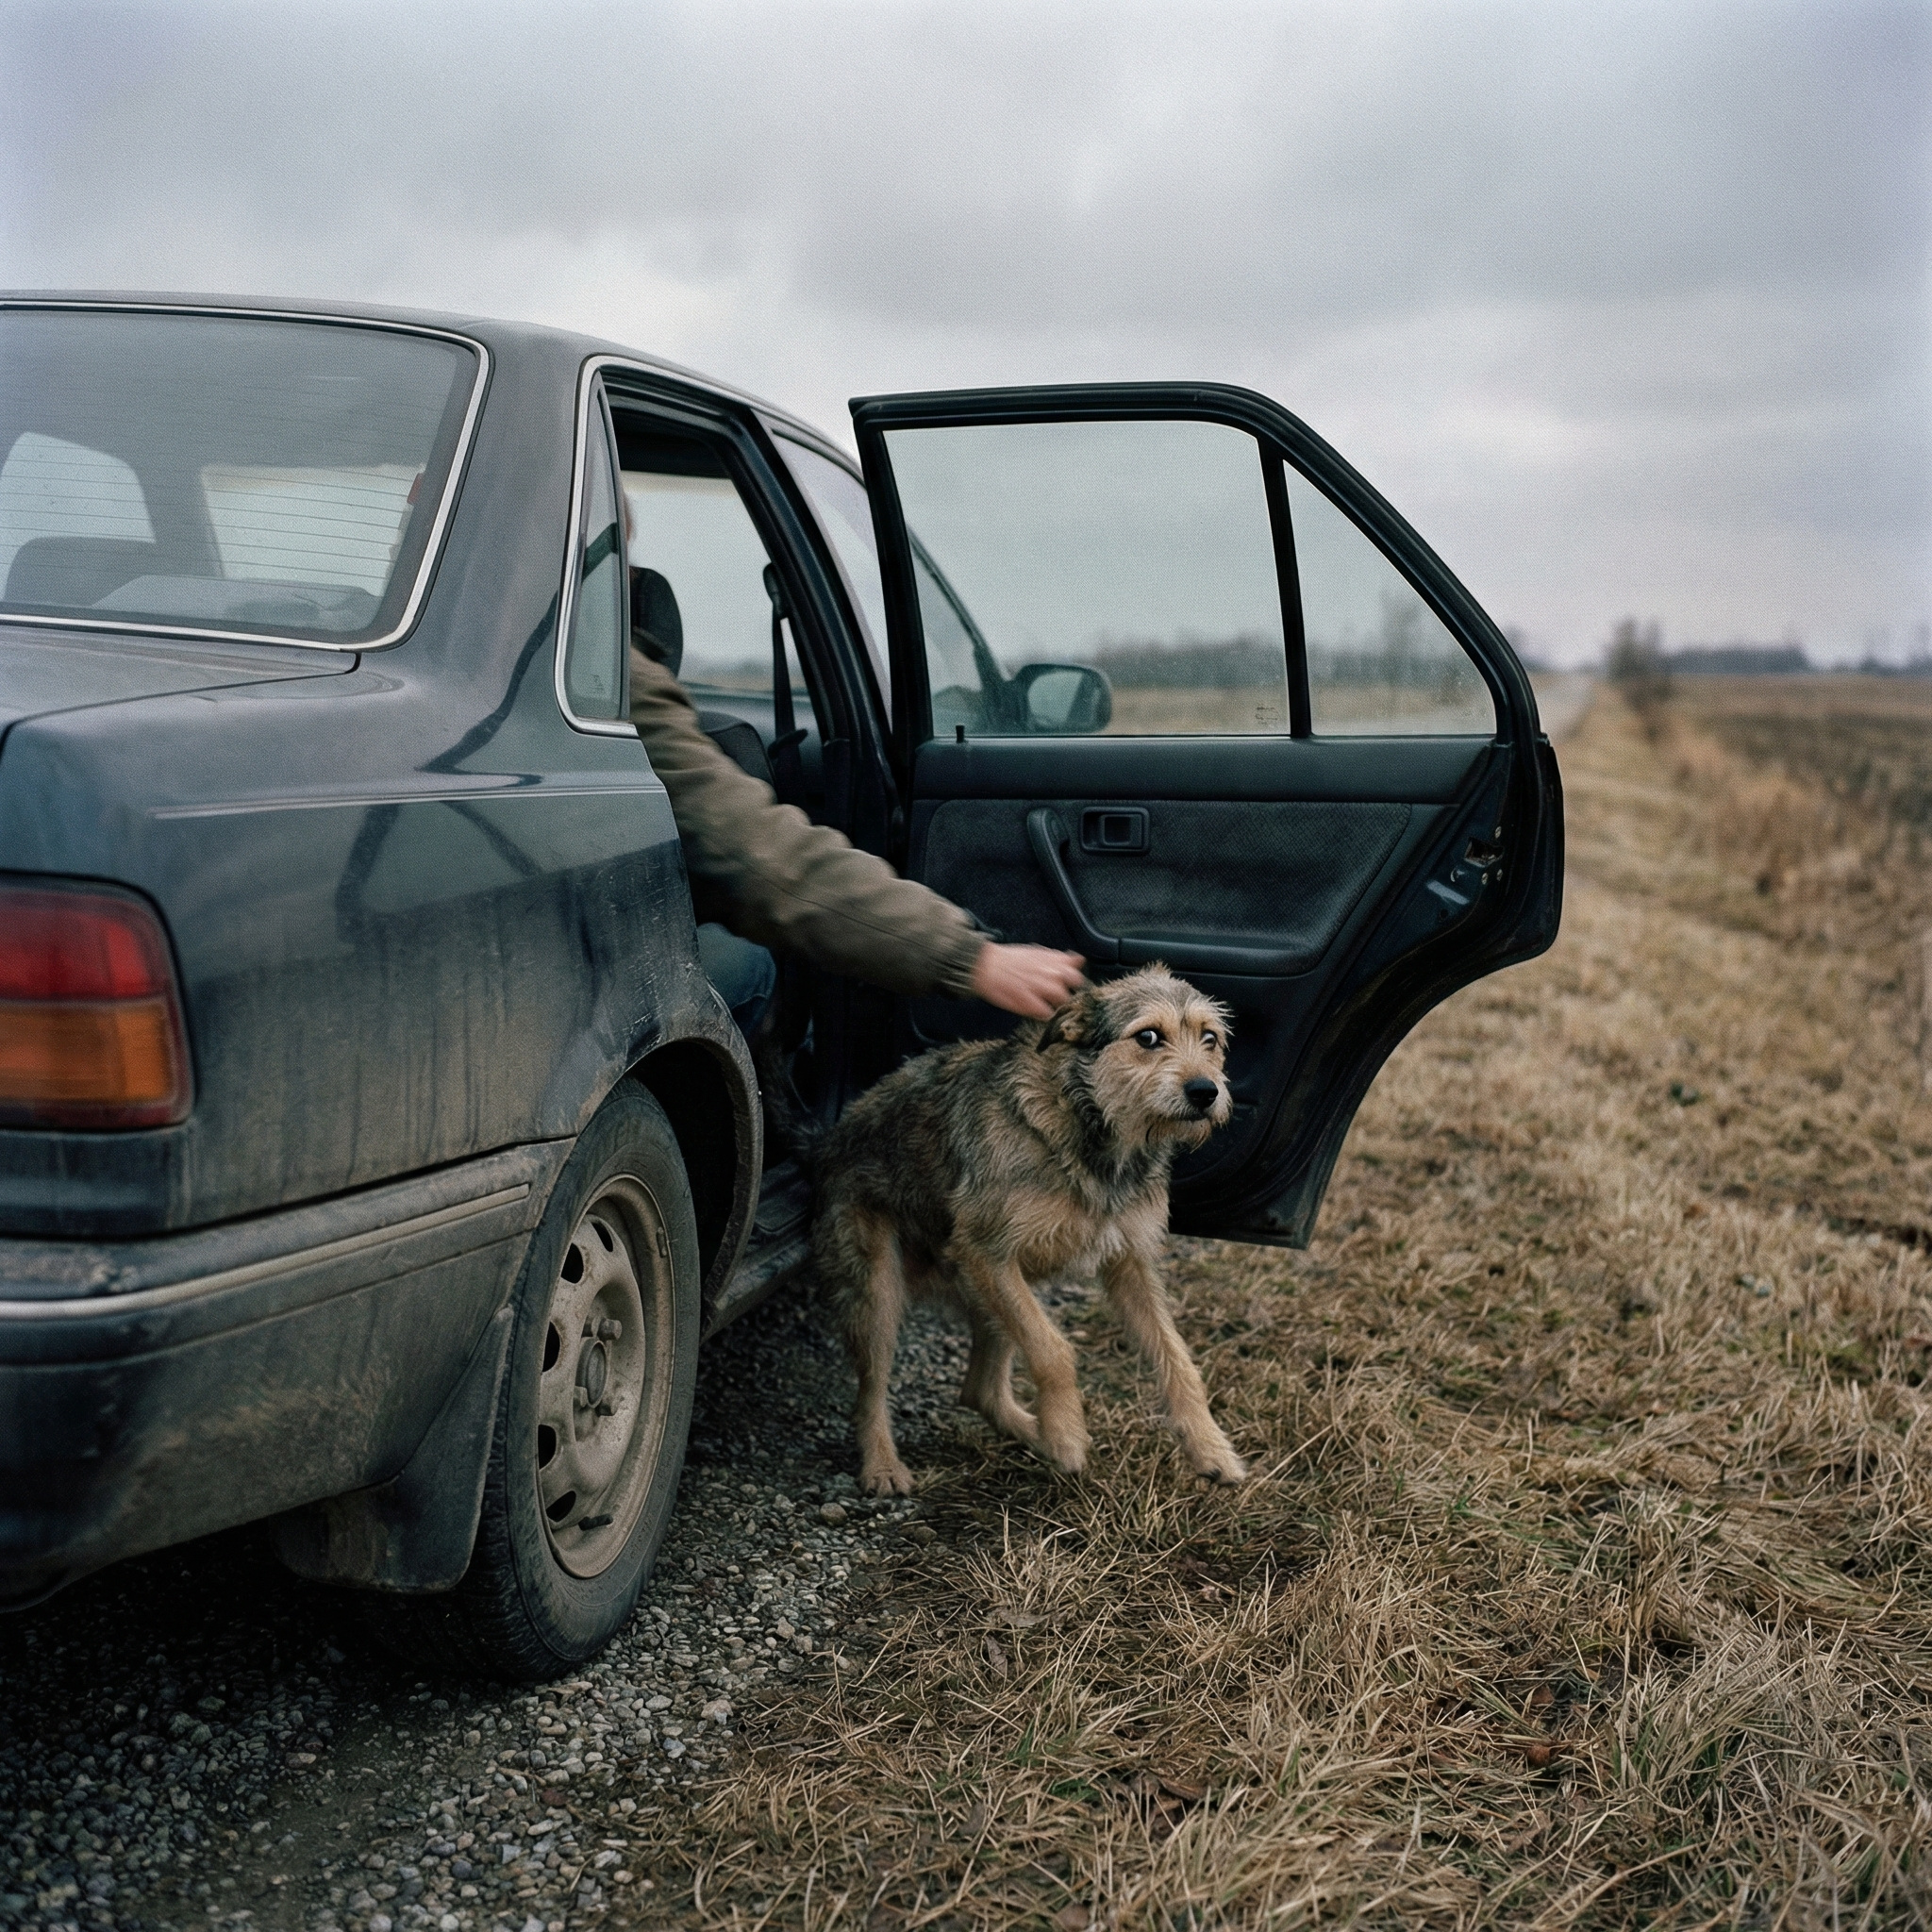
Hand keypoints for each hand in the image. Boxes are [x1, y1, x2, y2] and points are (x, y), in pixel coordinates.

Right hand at [970, 943, 1086, 1018]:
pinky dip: (1043, 1013)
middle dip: (1068, 990)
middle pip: (1074, 986)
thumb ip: (1059, 958)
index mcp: (1052, 960)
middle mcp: (1051, 972)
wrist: (985, 966)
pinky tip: (1035, 1009)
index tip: (1066, 983)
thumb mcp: (1036, 952)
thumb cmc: (1009, 960)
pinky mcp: (1030, 1002)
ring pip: (1063, 1000)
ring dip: (1056, 1003)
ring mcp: (1041, 987)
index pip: (1076, 971)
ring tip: (1043, 1002)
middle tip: (1054, 994)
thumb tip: (1079, 959)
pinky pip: (1047, 1013)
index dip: (1073, 979)